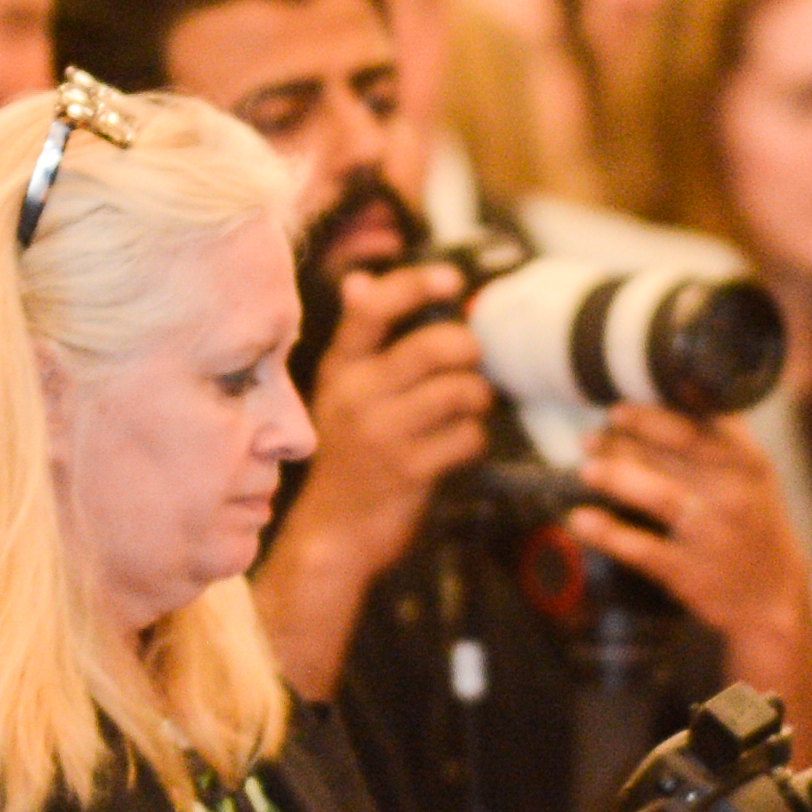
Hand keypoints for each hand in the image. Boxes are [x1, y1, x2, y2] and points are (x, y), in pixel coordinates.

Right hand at [282, 264, 490, 592]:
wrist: (334, 532)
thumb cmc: (349, 456)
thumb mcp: (340, 393)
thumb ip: (359, 342)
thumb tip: (360, 280)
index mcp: (339, 368)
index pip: (373, 310)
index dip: (417, 285)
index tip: (453, 281)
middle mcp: (355, 395)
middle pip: (433, 347)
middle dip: (469, 349)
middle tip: (473, 362)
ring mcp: (381, 434)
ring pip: (458, 390)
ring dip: (478, 397)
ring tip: (470, 407)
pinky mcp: (409, 470)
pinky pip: (467, 437)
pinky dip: (475, 438)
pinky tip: (461, 444)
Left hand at [569, 406, 811, 709]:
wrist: (773, 598)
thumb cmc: (752, 525)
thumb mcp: (752, 477)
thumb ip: (718, 439)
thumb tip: (664, 395)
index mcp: (748, 463)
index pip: (698, 427)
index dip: (651, 415)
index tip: (618, 410)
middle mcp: (734, 495)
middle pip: (674, 455)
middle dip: (626, 439)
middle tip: (591, 438)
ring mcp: (713, 535)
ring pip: (658, 496)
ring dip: (616, 477)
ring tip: (587, 470)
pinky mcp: (690, 573)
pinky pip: (641, 548)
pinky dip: (607, 533)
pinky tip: (580, 520)